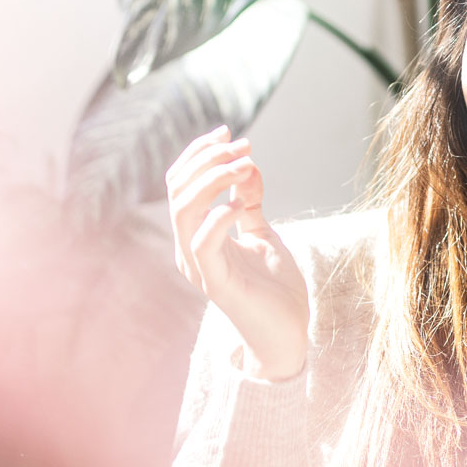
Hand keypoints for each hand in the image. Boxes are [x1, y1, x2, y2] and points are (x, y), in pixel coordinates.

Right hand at [166, 125, 308, 380]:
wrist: (288, 334)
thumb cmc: (274, 288)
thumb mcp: (262, 232)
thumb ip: (249, 201)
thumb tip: (247, 164)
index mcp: (195, 234)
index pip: (180, 183)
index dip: (200, 153)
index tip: (230, 132)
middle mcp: (189, 248)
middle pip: (177, 191)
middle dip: (208, 160)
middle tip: (242, 145)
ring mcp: (199, 267)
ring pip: (183, 212)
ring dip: (212, 180)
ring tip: (242, 165)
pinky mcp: (216, 284)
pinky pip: (203, 244)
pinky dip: (218, 217)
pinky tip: (241, 203)